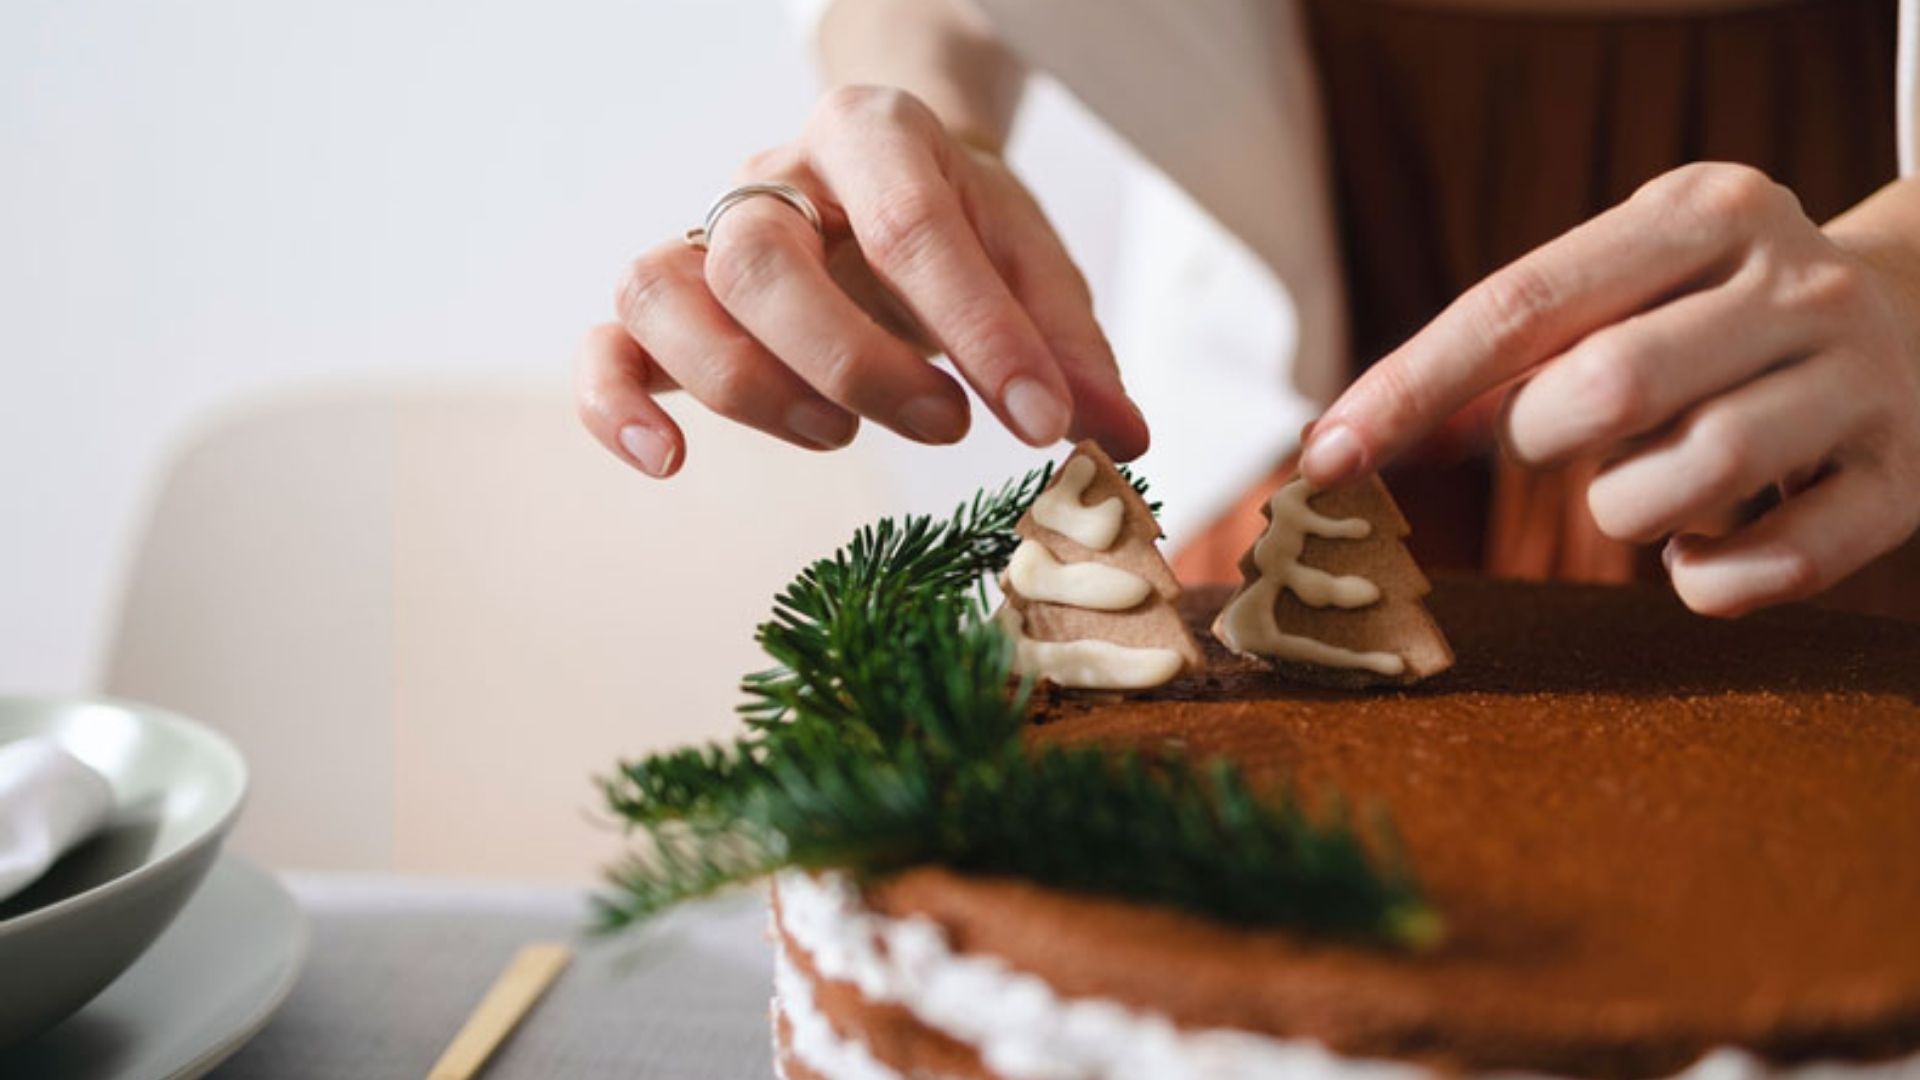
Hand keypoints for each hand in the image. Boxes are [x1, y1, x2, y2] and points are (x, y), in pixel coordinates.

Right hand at [575, 85, 1147, 477]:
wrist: (892, 177)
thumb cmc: (966, 226)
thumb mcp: (1035, 265)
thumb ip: (1071, 349)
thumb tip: (1123, 443)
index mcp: (875, 135)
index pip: (910, 224)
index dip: (978, 331)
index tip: (1042, 420)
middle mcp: (776, 176)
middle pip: (761, 257)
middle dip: (854, 362)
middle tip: (944, 424)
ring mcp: (708, 236)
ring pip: (665, 291)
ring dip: (746, 384)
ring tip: (838, 435)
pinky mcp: (670, 304)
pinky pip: (608, 341)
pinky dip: (617, 403)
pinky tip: (670, 459)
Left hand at [1300, 162, 1919, 616]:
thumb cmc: (1720, 313)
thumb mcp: (1636, 280)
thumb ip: (1516, 343)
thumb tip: (1355, 439)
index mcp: (1705, 212)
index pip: (1520, 302)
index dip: (1410, 388)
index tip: (1325, 458)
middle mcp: (1794, 284)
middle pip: (1602, 391)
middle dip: (1543, 440)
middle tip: (1566, 438)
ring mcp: (1863, 382)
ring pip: (1687, 477)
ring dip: (1625, 508)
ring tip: (1652, 483)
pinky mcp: (1903, 482)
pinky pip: (1766, 569)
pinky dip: (1705, 579)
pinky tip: (1705, 541)